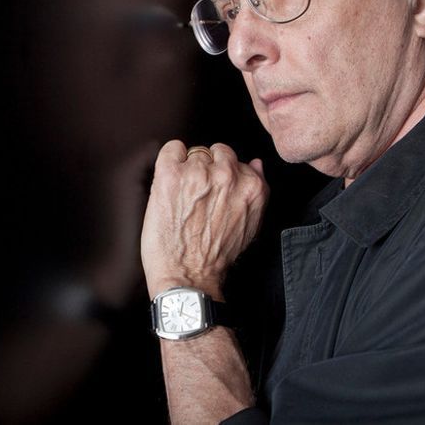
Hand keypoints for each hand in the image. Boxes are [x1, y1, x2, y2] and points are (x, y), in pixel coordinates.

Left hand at [140, 141, 268, 299]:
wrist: (187, 276)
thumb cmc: (216, 256)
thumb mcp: (251, 225)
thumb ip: (255, 190)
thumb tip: (255, 163)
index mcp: (251, 186)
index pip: (237, 161)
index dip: (222, 176)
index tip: (213, 192)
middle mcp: (228, 175)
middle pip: (217, 152)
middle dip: (208, 169)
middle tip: (197, 194)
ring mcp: (199, 173)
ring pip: (195, 152)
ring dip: (188, 168)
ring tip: (182, 195)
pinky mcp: (171, 174)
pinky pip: (172, 148)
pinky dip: (170, 159)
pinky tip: (169, 182)